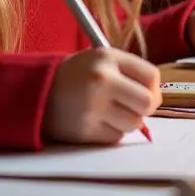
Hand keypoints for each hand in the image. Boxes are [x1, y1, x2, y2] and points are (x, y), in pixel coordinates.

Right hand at [43, 48, 160, 144]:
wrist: (37, 91)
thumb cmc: (78, 74)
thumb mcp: (102, 58)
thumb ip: (131, 71)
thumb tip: (156, 98)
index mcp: (108, 58)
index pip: (152, 76)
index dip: (153, 87)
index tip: (146, 92)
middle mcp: (102, 81)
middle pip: (147, 102)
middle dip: (145, 107)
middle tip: (133, 106)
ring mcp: (93, 107)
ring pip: (134, 123)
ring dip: (127, 121)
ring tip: (111, 111)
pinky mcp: (86, 130)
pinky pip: (116, 137)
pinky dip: (112, 132)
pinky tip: (99, 121)